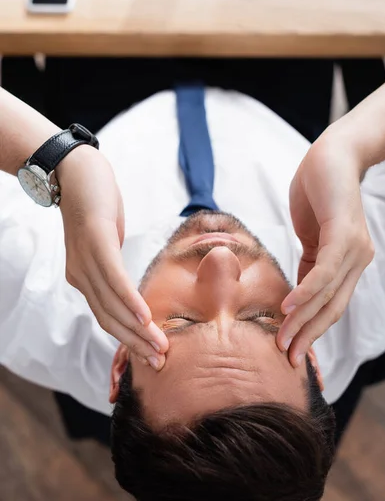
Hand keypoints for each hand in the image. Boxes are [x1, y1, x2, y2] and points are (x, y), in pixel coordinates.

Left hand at [56, 145, 168, 369]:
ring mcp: (85, 259)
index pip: (107, 317)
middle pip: (109, 318)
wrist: (75, 170)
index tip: (152, 356)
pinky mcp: (95, 241)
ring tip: (159, 346)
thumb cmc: (97, 207)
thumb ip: (116, 266)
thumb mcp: (109, 242)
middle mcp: (80, 275)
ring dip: (137, 329)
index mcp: (84, 278)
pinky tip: (144, 316)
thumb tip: (132, 285)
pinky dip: (129, 300)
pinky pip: (113, 277)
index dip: (129, 340)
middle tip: (160, 362)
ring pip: (111, 304)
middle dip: (135, 343)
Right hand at [277, 129, 374, 366]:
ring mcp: (353, 248)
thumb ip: (309, 262)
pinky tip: (289, 306)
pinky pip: (323, 270)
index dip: (312, 331)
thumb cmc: (319, 192)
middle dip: (308, 335)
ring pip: (327, 294)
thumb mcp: (311, 234)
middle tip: (288, 358)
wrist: (332, 155)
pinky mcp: (342, 233)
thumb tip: (298, 290)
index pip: (330, 306)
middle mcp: (357, 260)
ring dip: (302, 320)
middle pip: (331, 308)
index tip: (293, 352)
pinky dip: (306, 291)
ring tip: (283, 340)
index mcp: (348, 263)